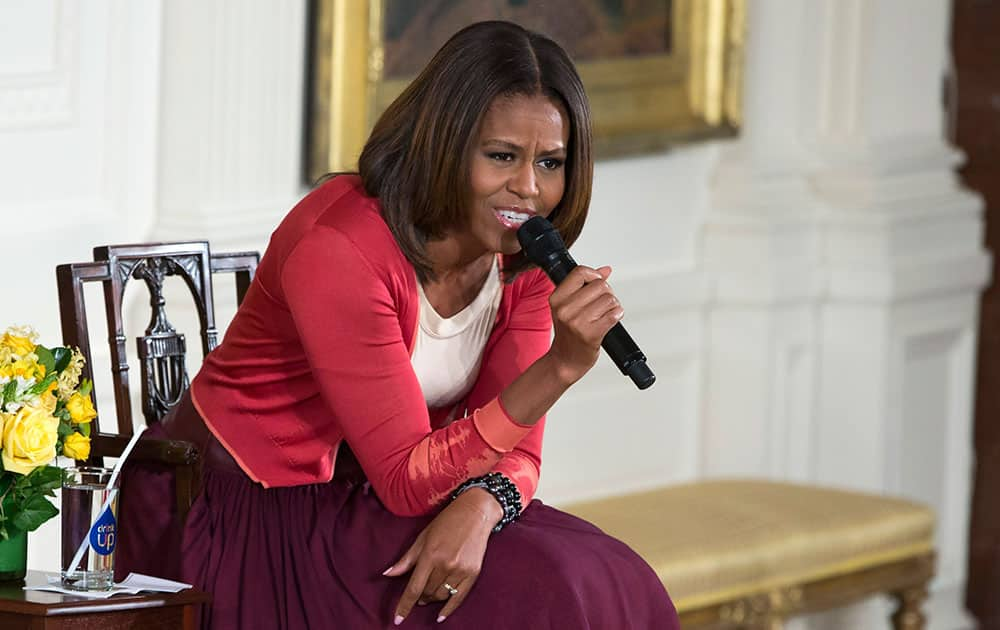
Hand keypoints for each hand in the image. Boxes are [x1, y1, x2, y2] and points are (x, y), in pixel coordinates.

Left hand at [384, 488, 500, 624]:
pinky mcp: (473, 573)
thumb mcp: (422, 537)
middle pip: (427, 593)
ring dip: (432, 598)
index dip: (404, 605)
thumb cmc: (446, 522)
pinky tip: (440, 616)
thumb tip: (387, 574)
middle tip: (418, 593)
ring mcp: (460, 569)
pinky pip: (459, 598)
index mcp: (430, 554)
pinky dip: (448, 609)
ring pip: (441, 596)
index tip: (397, 619)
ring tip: (429, 594)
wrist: (475, 513)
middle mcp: (445, 564)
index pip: (414, 588)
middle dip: (420, 597)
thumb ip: (406, 559)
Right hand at [546, 265, 622, 383]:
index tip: (597, 283)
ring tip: (605, 314)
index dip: (594, 275)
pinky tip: (610, 320)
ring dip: (613, 306)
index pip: (580, 272)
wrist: (565, 361)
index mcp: (556, 298)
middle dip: (607, 293)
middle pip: (600, 285)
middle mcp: (564, 309)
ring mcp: (576, 322)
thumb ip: (586, 285)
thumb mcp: (569, 306)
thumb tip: (606, 270)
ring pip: (609, 299)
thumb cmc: (568, 334)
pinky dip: (617, 315)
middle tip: (602, 304)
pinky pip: (614, 314)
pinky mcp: (590, 334)